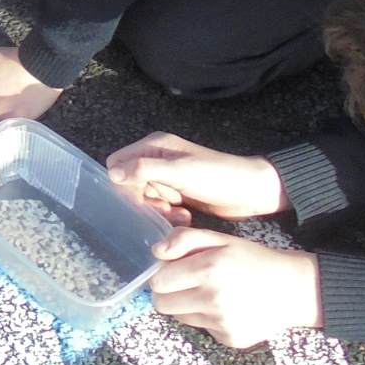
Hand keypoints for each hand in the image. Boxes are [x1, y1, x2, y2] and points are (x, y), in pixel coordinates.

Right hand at [106, 133, 288, 226]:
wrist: (252, 191)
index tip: (138, 200)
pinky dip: (169, 215)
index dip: (122, 183)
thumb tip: (111, 173)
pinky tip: (185, 217)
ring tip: (179, 215)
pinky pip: (160, 207)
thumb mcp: (180, 172)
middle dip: (143, 201)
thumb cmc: (217, 177)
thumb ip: (145, 169)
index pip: (119, 163)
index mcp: (154, 146)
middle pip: (130, 184)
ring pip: (145, 198)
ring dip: (158, 210)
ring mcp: (168, 178)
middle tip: (163, 210)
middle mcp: (157, 160)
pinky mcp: (178, 194)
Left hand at [148, 229, 321, 348]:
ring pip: (180, 317)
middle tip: (185, 283)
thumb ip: (184, 239)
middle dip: (167, 293)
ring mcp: (222, 323)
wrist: (293, 288)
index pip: (158, 282)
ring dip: (186, 306)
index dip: (161, 275)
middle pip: (162, 305)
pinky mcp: (231, 339)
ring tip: (209, 293)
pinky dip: (207, 318)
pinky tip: (226, 307)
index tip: (171, 270)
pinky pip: (202, 328)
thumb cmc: (251, 259)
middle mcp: (213, 299)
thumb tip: (156, 253)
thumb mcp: (220, 239)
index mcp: (208, 269)